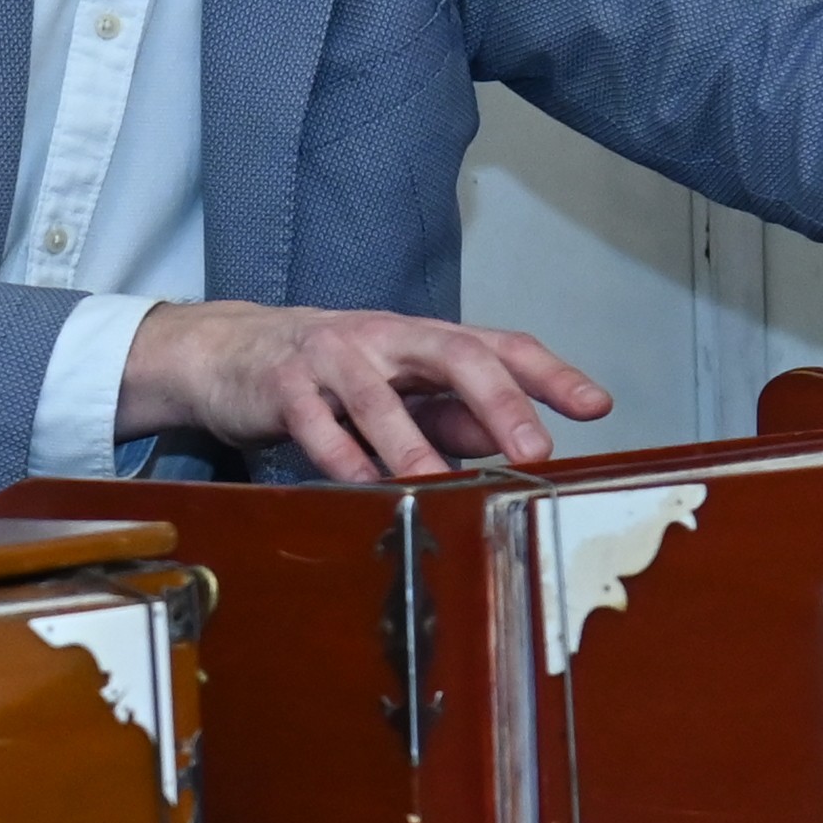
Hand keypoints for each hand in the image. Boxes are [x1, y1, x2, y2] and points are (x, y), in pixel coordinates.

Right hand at [121, 300, 617, 481]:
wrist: (226, 352)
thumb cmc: (327, 374)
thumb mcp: (398, 390)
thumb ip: (453, 415)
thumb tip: (512, 441)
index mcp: (422, 338)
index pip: (499, 345)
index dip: (550, 374)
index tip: (596, 406)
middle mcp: (384, 338)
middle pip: (454, 355)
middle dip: (498, 401)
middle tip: (533, 449)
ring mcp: (331, 357)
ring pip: (378, 396)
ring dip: (412, 443)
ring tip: (441, 482)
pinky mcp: (282, 386)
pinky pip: (314, 423)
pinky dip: (339, 456)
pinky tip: (362, 485)